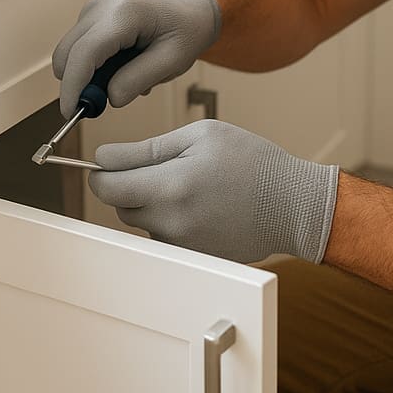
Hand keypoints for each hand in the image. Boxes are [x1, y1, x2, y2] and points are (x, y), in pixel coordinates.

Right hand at [52, 0, 220, 117]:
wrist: (187, 14)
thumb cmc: (184, 34)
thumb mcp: (173, 62)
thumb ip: (139, 80)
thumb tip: (109, 98)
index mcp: (126, 13)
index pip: (86, 51)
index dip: (74, 85)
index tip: (71, 113)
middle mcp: (102, 6)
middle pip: (68, 53)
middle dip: (77, 84)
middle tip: (102, 104)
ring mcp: (93, 9)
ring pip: (69, 54)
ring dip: (86, 76)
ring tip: (123, 78)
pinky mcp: (89, 17)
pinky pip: (77, 51)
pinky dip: (90, 67)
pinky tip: (119, 66)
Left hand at [88, 120, 338, 264]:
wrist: (292, 204)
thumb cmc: (253, 162)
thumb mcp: (203, 136)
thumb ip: (149, 148)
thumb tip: (105, 157)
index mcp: (172, 185)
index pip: (107, 186)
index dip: (100, 171)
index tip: (106, 161)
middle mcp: (170, 221)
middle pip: (121, 205)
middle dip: (130, 184)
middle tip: (164, 165)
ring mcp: (180, 244)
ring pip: (142, 221)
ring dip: (152, 202)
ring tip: (192, 184)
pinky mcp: (190, 256)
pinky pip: (164, 235)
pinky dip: (172, 218)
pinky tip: (202, 204)